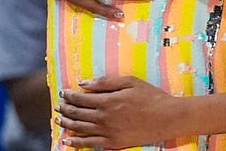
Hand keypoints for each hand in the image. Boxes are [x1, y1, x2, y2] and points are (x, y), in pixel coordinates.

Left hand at [57, 76, 177, 148]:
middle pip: (78, 113)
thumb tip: (83, 83)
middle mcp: (104, 117)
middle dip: (65, 108)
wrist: (167, 118)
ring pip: (80, 128)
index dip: (69, 95)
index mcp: (108, 100)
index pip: (81, 98)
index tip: (63, 92)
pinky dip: (76, 142)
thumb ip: (105, 82)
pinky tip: (68, 140)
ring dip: (67, 123)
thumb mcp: (130, 82)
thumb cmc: (151, 96)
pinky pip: (90, 143)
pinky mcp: (113, 143)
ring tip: (59, 119)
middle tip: (58, 105)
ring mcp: (108, 132)